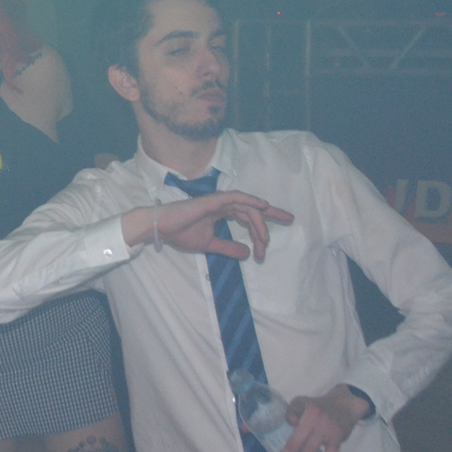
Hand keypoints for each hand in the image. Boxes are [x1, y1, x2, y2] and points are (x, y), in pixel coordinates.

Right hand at [129, 193, 293, 260]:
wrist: (162, 228)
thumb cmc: (181, 233)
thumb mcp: (210, 244)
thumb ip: (228, 247)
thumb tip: (247, 254)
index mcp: (221, 213)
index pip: (248, 216)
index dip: (262, 226)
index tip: (270, 243)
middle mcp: (223, 205)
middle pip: (253, 208)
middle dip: (272, 215)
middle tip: (290, 220)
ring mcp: (218, 201)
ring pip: (247, 207)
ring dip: (259, 220)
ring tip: (267, 237)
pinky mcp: (213, 201)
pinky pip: (236, 198)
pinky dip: (250, 200)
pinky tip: (262, 206)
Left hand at [277, 385, 366, 451]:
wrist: (345, 404)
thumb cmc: (319, 405)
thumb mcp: (302, 401)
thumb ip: (291, 410)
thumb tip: (289, 423)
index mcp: (305, 416)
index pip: (292, 437)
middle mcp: (315, 424)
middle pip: (299, 446)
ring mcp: (327, 432)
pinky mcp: (338, 439)